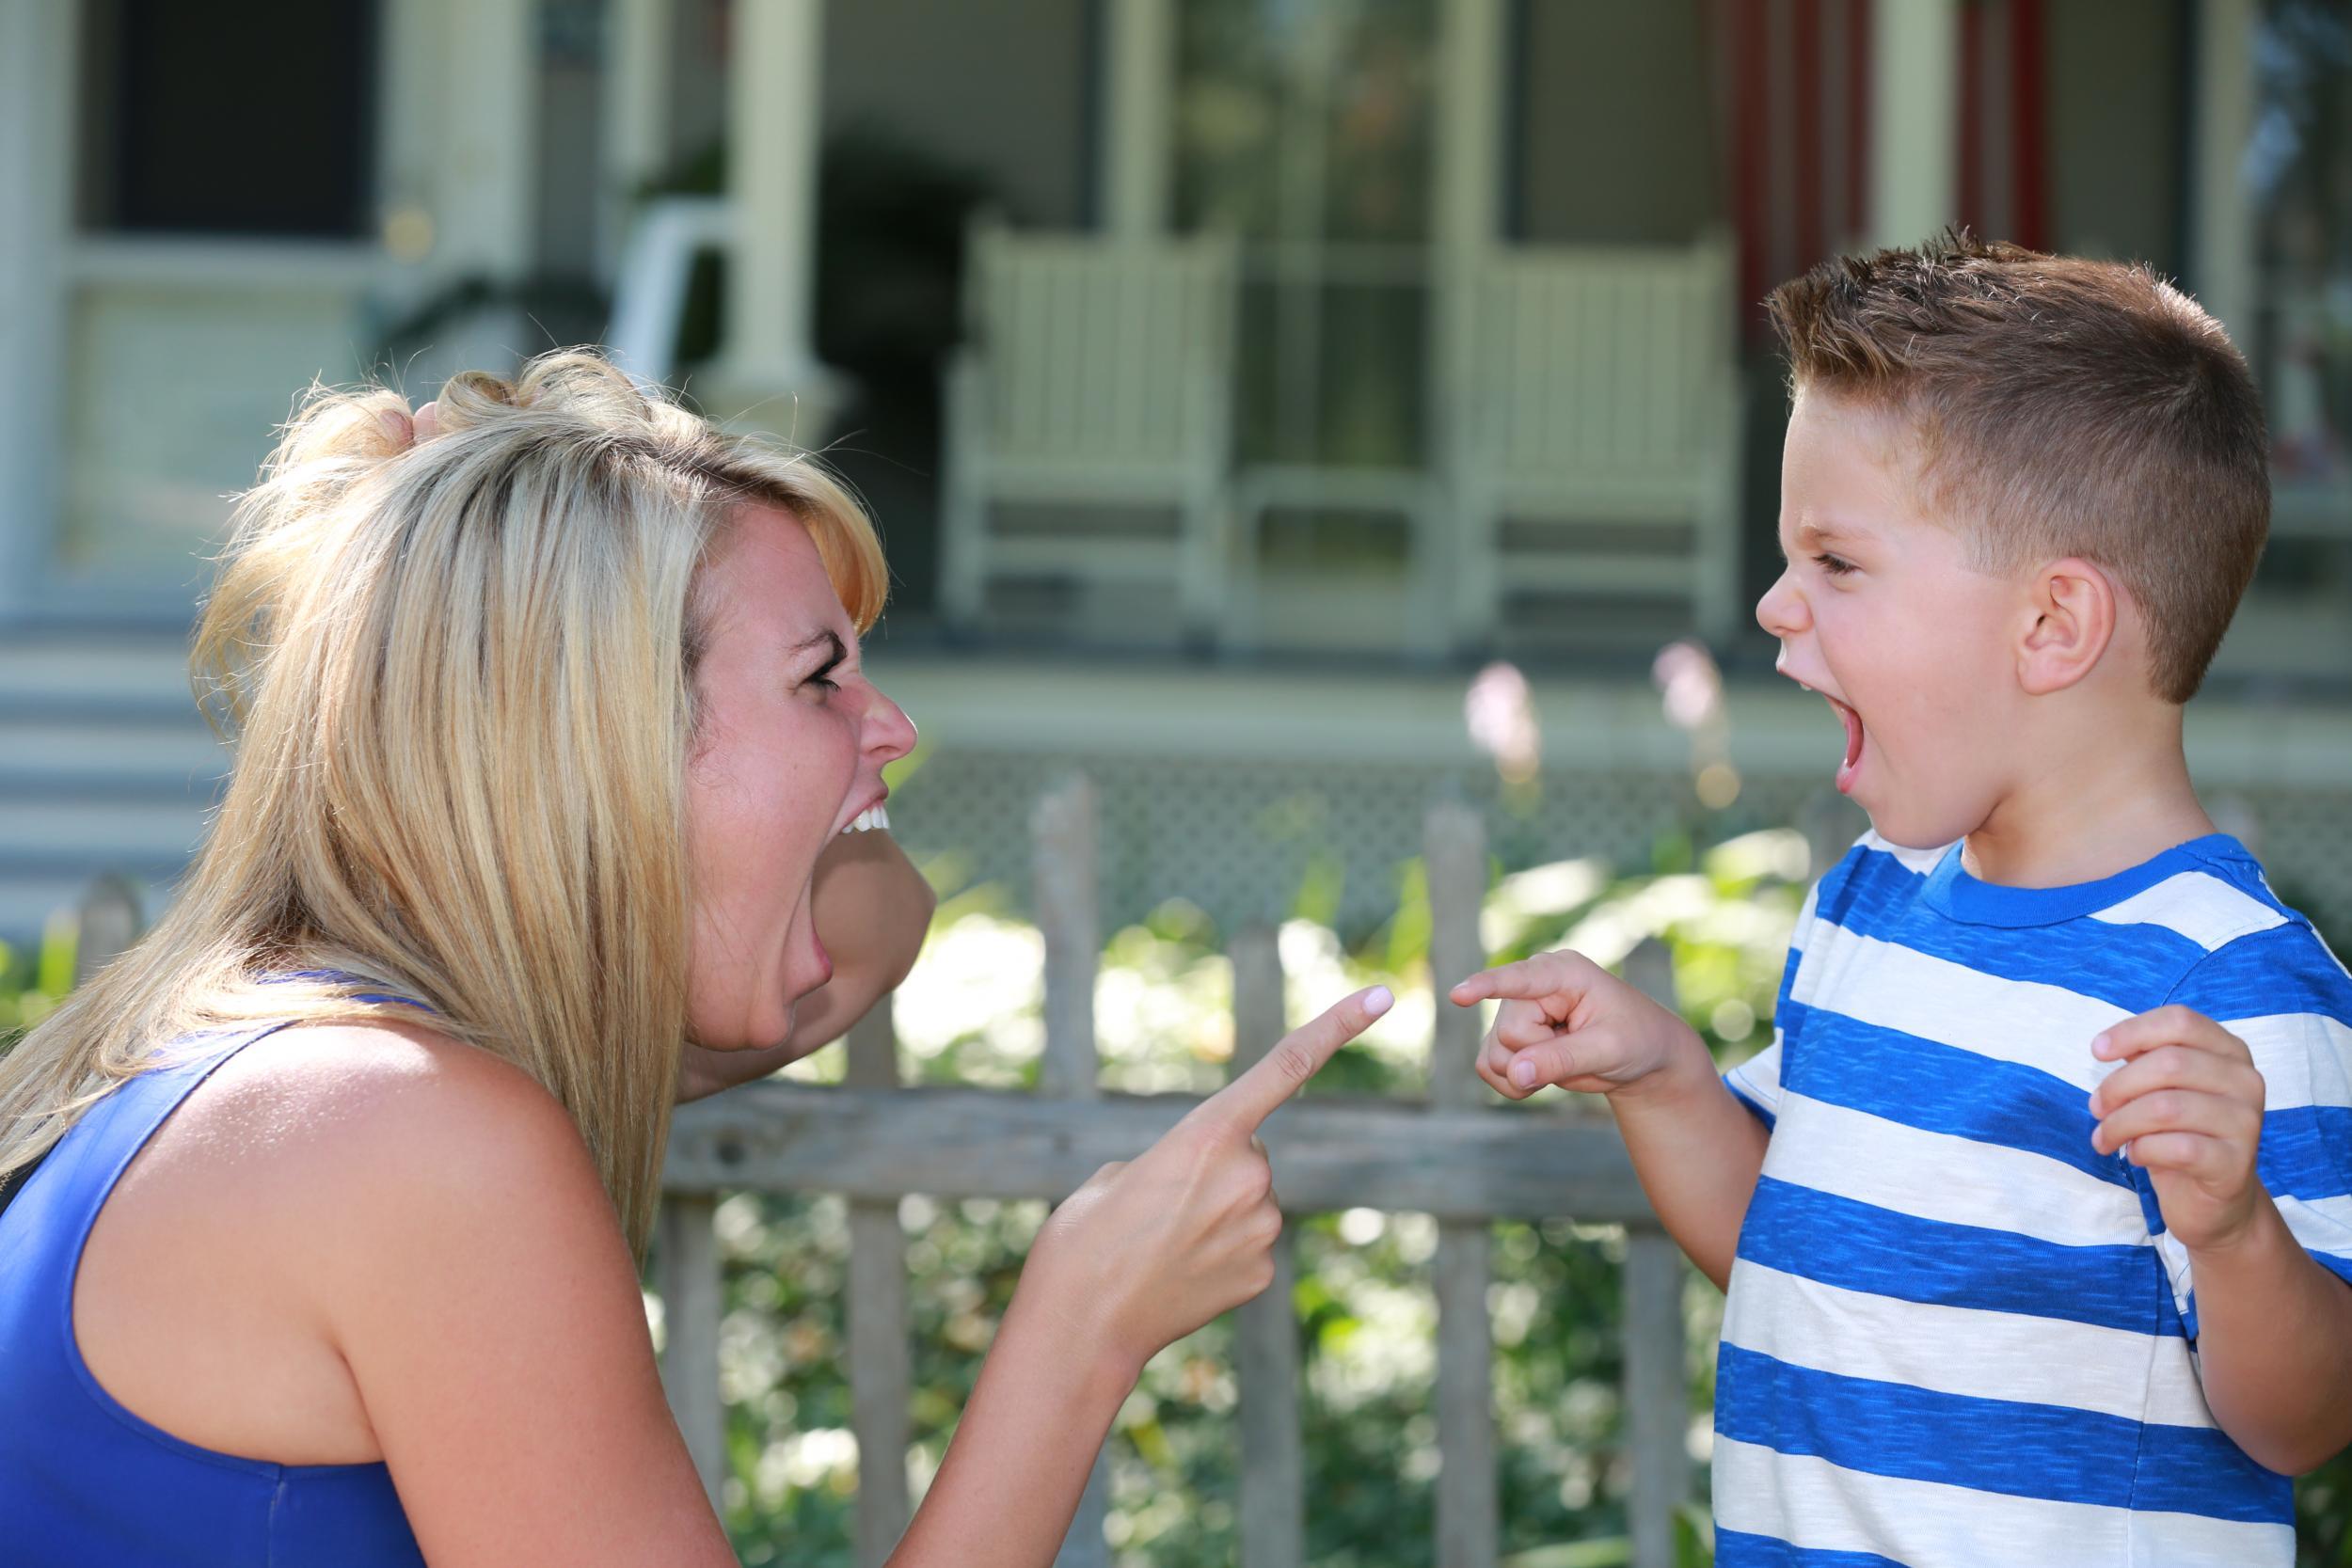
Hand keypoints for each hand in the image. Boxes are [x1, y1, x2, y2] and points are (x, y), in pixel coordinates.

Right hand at [1025, 985, 1392, 1372]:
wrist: (1080, 1325)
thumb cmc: (1084, 1239)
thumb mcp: (1120, 1174)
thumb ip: (1177, 1160)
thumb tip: (1208, 1182)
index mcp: (1207, 1134)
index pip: (1285, 1066)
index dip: (1337, 1027)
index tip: (1381, 996)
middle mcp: (1248, 1175)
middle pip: (1251, 1152)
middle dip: (1216, 1168)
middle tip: (1162, 1205)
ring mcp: (1261, 1227)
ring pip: (1250, 1200)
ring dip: (1216, 1213)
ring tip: (1163, 1243)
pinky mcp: (1264, 1272)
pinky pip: (1249, 1244)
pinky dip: (1221, 1253)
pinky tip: (1182, 1274)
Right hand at [1449, 949, 1702, 1101]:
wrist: (1639, 1057)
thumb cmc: (1635, 1040)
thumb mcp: (1608, 1049)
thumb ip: (1561, 1059)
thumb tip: (1515, 1072)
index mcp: (1562, 973)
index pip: (1519, 979)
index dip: (1487, 986)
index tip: (1458, 995)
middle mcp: (1531, 987)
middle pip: (1509, 1033)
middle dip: (1539, 1057)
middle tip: (1578, 1055)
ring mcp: (1515, 1012)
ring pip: (1493, 1054)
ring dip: (1526, 1074)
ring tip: (1564, 1064)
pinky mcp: (1506, 1038)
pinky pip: (1487, 1067)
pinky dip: (1513, 1084)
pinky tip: (1542, 1077)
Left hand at [2090, 1006, 2268, 1253]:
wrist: (2213, 1201)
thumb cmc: (2179, 1133)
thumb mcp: (2161, 1088)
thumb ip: (2144, 1059)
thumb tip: (2109, 1046)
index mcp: (2229, 1051)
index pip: (2180, 1021)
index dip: (2133, 1031)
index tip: (2098, 1051)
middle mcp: (2246, 1081)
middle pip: (2168, 1063)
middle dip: (2118, 1086)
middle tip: (2096, 1108)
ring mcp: (2247, 1122)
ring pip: (2166, 1107)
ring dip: (2120, 1123)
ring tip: (2104, 1138)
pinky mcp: (2237, 1163)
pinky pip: (2176, 1148)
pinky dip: (2142, 1150)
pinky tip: (2136, 1155)